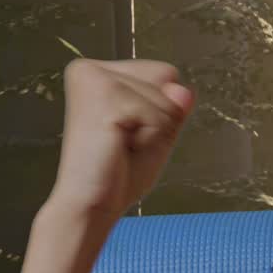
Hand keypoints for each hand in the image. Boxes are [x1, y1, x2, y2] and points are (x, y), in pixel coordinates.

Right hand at [47, 58, 193, 222]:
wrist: (89, 205)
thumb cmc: (116, 174)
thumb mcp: (157, 132)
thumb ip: (174, 106)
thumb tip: (184, 90)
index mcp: (98, 72)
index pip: (164, 73)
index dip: (160, 111)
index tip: (128, 133)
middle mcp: (90, 68)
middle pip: (168, 78)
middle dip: (158, 118)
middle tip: (124, 142)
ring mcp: (95, 78)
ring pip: (165, 97)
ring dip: (154, 130)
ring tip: (120, 146)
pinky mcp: (104, 94)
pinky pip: (158, 114)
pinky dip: (150, 137)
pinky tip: (120, 147)